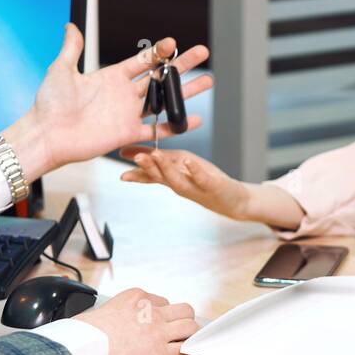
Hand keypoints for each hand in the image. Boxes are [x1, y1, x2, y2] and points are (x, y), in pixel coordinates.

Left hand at [2, 25, 211, 180]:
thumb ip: (72, 48)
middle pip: (161, 77)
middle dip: (182, 65)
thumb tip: (71, 26)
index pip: (143, 61)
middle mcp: (124, 94)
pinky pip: (157, 130)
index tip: (172, 42)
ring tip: (207, 81)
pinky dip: (176, 126)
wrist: (46, 135)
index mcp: (111, 77)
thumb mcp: (61, 69)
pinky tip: (193, 119)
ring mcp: (128, 114)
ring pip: (164, 101)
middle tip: (201, 53)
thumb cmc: (50, 105)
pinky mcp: (127, 134)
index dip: (159, 51)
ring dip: (186, 92)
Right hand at [75, 287, 198, 354]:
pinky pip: (184, 350)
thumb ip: (118, 311)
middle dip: (183, 319)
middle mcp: (152, 311)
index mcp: (138, 297)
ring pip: (190, 327)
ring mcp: (158, 332)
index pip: (161, 301)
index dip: (161, 313)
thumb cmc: (85, 332)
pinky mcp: (160, 354)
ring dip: (190, 334)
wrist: (84, 348)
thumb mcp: (103, 309)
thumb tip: (113, 321)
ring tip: (187, 341)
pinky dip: (188, 352)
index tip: (157, 322)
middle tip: (179, 329)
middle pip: (184, 310)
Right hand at [118, 147, 248, 216]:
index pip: (150, 171)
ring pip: (176, 178)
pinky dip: (194, 170)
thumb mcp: (180, 168)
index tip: (120, 153)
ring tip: (156, 155)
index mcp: (172, 176)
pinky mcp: (211, 186)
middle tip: (135, 157)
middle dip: (147, 166)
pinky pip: (201, 178)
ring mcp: (194, 186)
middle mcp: (180, 184)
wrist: (233, 201)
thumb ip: (161, 163)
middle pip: (160, 176)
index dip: (135, 163)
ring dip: (165, 167)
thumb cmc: (205, 182)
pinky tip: (189, 162)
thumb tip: (139, 154)